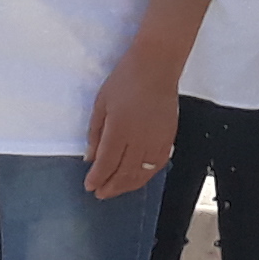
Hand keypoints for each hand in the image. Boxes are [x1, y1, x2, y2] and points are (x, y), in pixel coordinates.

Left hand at [83, 46, 181, 199]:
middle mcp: (139, 139)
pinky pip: (158, 164)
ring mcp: (156, 139)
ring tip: (116, 189)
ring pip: (142, 173)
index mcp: (119, 129)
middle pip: (124, 173)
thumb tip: (90, 158)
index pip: (106, 163)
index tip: (89, 186)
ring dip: (128, 185)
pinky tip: (138, 177)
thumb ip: (95, 133)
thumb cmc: (125, 79)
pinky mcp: (169, 137)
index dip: (97, 178)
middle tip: (100, 193)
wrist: (156, 66)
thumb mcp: (101, 103)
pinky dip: (147, 175)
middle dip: (110, 187)